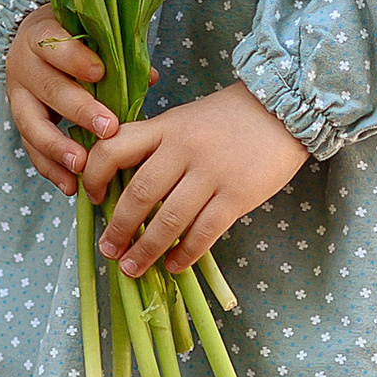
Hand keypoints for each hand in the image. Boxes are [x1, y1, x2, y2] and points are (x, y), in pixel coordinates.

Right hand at [2, 8, 118, 197]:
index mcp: (41, 37)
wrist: (35, 44)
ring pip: (32, 125)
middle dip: (79, 110)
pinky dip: (51, 169)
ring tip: (81, 166)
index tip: (100, 73)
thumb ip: (116, 56)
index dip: (76, 59)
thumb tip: (149, 78)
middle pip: (49, 88)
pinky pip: (31, 150)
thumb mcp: (88, 37)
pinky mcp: (19, 123)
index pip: (55, 46)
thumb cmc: (72, 40)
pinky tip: (70, 186)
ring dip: (58, 148)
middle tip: (108, 128)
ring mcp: (18, 97)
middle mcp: (24, 67)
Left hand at [82, 78, 309, 282]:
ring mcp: (211, 172)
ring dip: (146, 250)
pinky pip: (204, 232)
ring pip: (169, 220)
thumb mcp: (185, 119)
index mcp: (165, 126)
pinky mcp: (237, 195)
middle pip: (139, 194)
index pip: (114, 148)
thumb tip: (123, 186)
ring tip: (132, 268)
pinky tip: (174, 265)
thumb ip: (157, 144)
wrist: (284, 108)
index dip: (94, 176)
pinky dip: (185, 254)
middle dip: (119, 228)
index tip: (92, 198)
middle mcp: (183, 148)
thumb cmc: (229, 118)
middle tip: (108, 250)